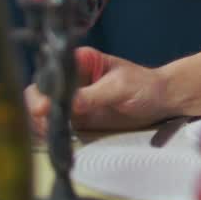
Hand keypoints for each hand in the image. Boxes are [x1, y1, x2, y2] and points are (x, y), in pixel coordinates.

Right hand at [25, 46, 172, 134]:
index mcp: (79, 62)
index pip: (49, 73)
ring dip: (43, 124)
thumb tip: (70, 105)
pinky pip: (57, 126)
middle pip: (40, 93)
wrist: (163, 100)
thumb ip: (93, 96)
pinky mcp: (78, 119)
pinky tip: (57, 137)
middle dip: (37, 109)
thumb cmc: (145, 85)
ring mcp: (72, 100)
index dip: (42, 90)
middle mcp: (71, 80)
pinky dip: (53, 133)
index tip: (44, 108)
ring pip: (44, 112)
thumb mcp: (119, 88)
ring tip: (53, 132)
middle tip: (46, 123)